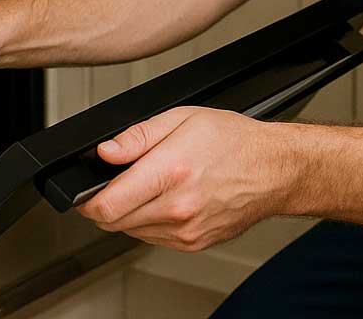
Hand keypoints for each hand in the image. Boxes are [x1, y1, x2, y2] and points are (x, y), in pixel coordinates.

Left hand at [76, 106, 298, 252]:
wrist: (274, 169)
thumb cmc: (234, 140)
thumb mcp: (183, 118)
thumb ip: (138, 136)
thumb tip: (106, 152)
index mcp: (171, 173)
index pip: (107, 205)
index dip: (88, 200)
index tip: (88, 191)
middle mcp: (177, 208)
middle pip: (114, 222)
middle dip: (108, 204)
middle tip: (122, 182)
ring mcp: (186, 231)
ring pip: (132, 232)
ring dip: (130, 213)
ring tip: (154, 186)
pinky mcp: (193, 243)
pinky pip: (153, 238)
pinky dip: (151, 222)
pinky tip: (168, 199)